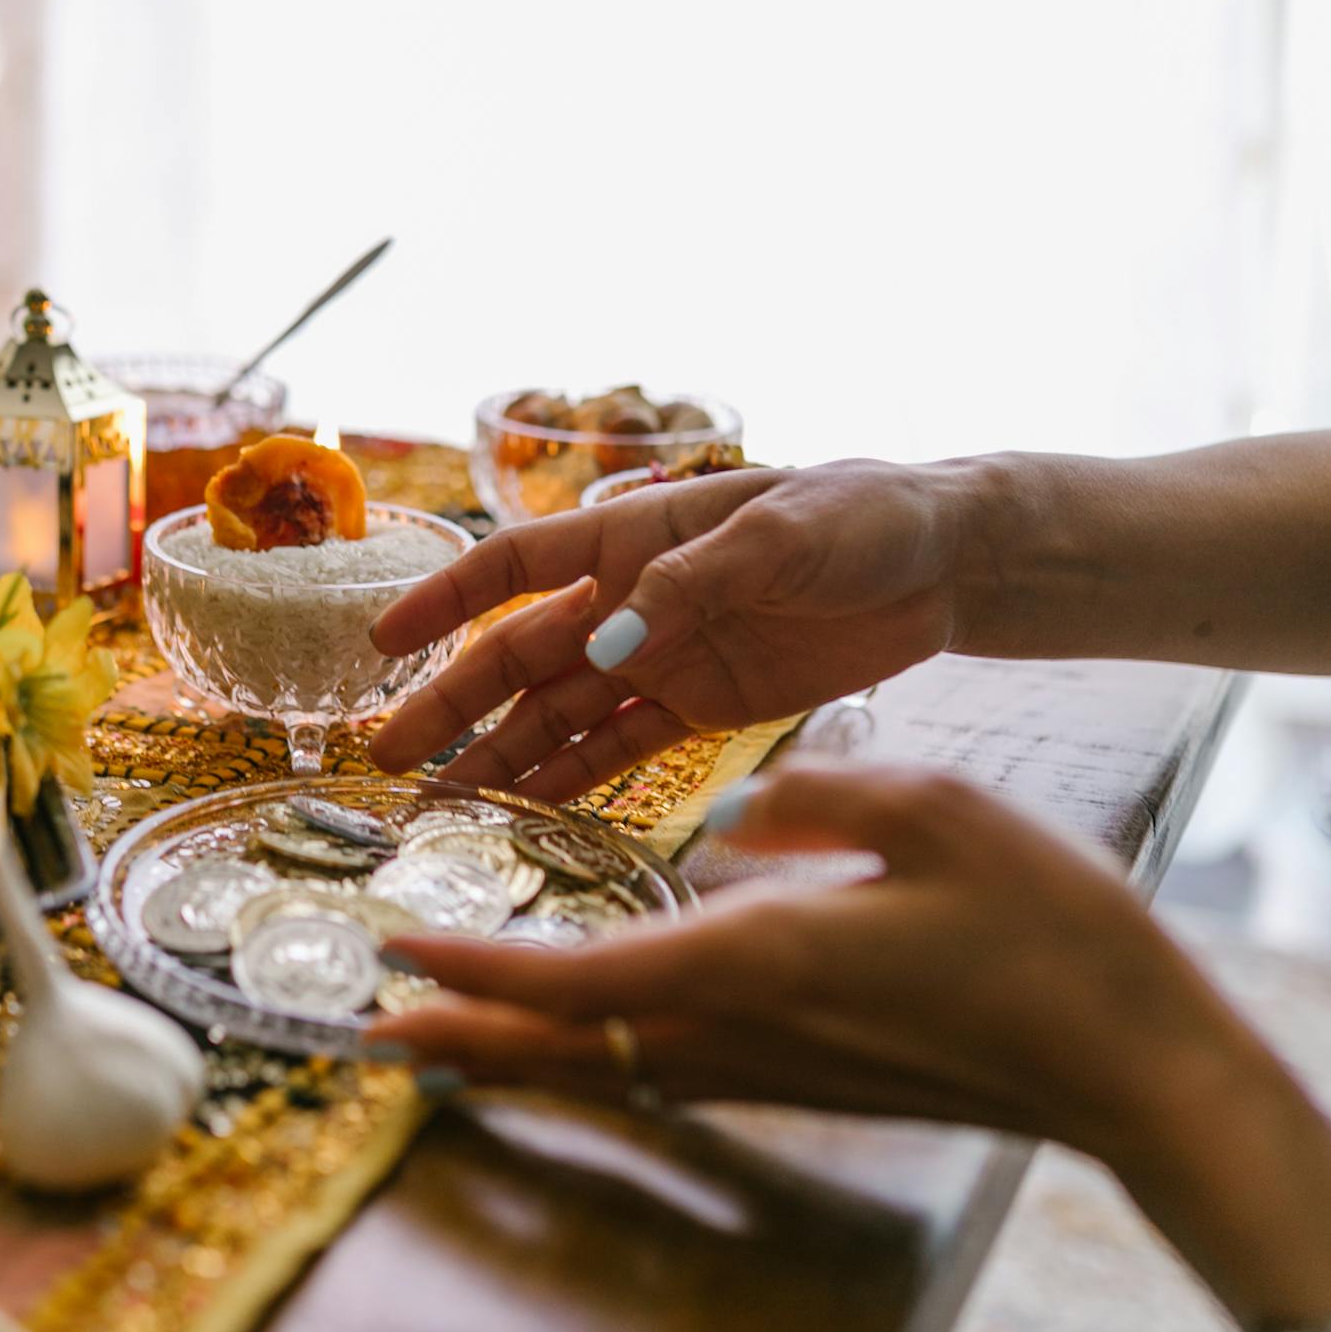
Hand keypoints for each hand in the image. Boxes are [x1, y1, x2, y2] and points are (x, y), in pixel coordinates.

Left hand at [364, 763, 1330, 1327]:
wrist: (1134, 1066)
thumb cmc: (1048, 933)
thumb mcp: (935, 812)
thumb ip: (815, 798)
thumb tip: (732, 813)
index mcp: (753, 962)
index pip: (574, 980)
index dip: (476, 969)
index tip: (395, 949)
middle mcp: (737, 1031)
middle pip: (562, 1048)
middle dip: (459, 1036)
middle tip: (369, 1026)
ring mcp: (766, 1068)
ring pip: (602, 1068)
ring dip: (510, 1051)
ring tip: (436, 1035)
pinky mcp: (797, 1079)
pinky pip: (656, 1073)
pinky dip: (584, 1056)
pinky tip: (573, 1036)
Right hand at [367, 459, 978, 798]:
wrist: (949, 562)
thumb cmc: (863, 516)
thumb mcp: (781, 533)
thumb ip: (689, 588)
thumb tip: (602, 646)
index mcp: (633, 537)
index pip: (513, 566)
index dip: (443, 602)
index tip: (381, 645)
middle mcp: (629, 600)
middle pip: (519, 658)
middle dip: (452, 707)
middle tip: (389, 760)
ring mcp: (660, 657)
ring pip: (558, 714)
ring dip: (500, 757)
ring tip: (442, 805)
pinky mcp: (701, 707)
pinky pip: (620, 749)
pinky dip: (573, 782)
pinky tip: (525, 815)